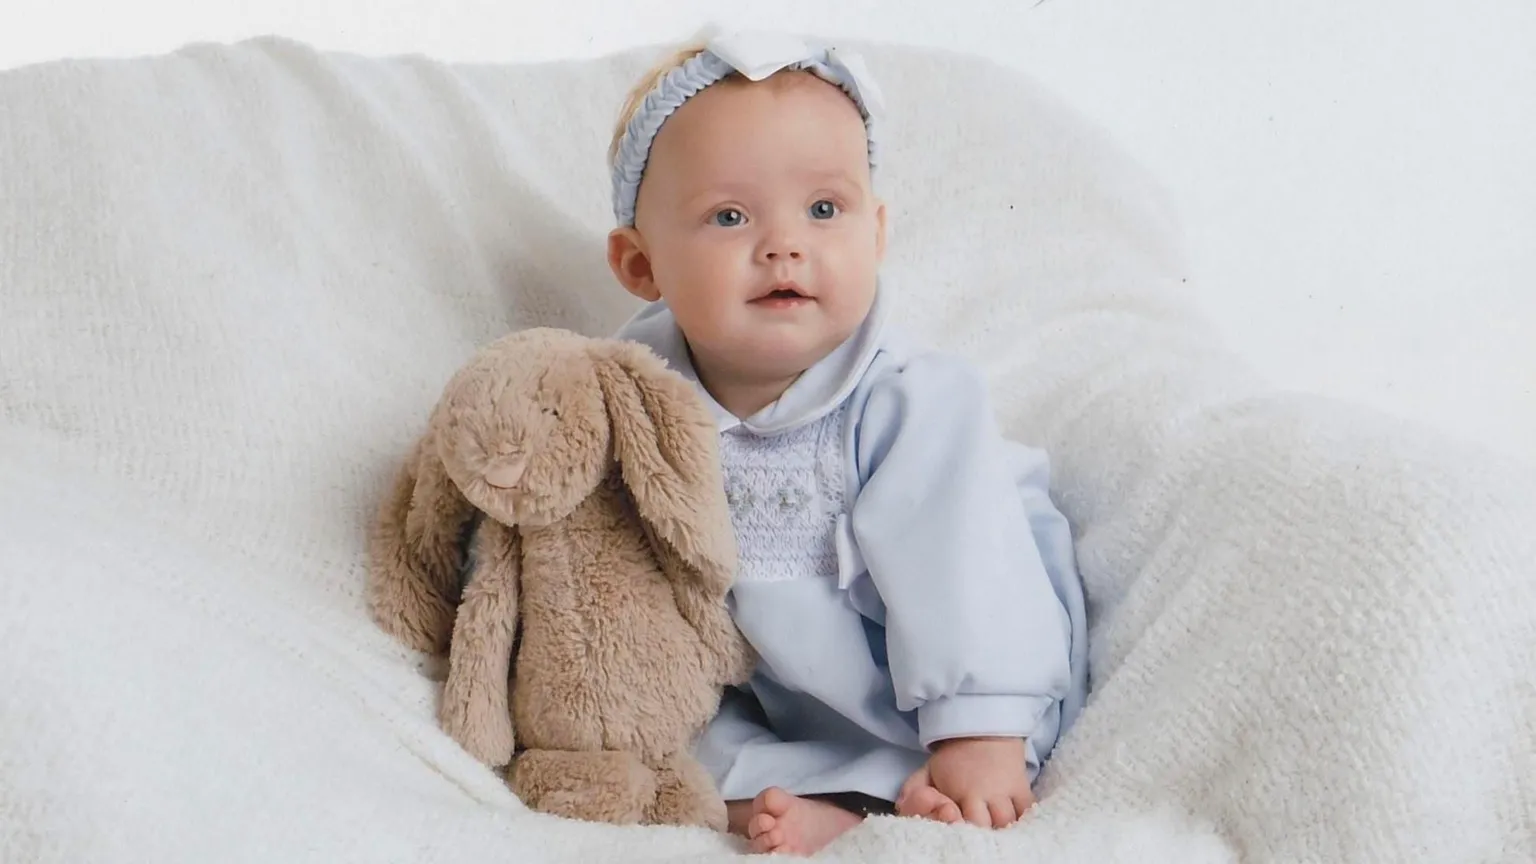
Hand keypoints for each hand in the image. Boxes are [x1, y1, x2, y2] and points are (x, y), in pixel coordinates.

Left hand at [920, 737, 1034, 828]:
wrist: (984, 731)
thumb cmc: (953, 757)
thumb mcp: (928, 769)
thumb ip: (914, 789)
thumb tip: (900, 806)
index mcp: (958, 790)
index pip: (959, 821)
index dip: (958, 829)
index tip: (956, 825)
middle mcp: (983, 793)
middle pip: (986, 826)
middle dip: (982, 834)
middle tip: (977, 837)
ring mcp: (1005, 792)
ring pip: (1008, 822)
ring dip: (1002, 830)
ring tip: (996, 836)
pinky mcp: (1022, 789)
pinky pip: (1027, 811)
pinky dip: (1024, 821)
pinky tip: (1017, 829)